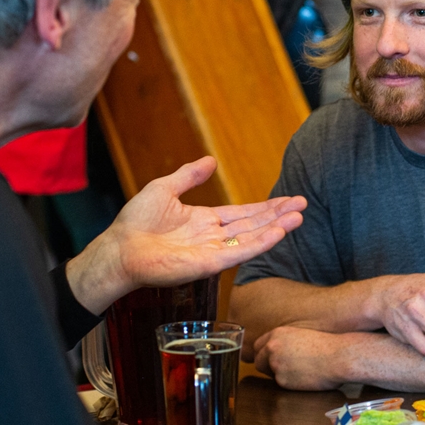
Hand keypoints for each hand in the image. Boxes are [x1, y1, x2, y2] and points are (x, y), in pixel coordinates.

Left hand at [67, 157, 304, 312]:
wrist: (120, 248)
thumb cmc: (136, 222)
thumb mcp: (166, 188)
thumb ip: (190, 176)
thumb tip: (210, 160)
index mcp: (206, 221)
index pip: (244, 214)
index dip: (267, 207)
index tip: (289, 200)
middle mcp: (214, 237)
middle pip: (254, 225)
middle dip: (279, 215)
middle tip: (303, 206)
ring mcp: (213, 251)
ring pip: (252, 239)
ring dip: (276, 228)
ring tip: (298, 217)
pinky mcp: (208, 263)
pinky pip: (239, 252)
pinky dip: (260, 243)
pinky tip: (278, 233)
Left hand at [252, 326, 347, 390]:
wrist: (338, 357)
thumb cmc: (327, 345)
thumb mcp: (301, 334)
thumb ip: (283, 342)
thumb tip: (274, 353)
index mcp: (277, 334)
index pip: (258, 346)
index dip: (264, 354)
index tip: (271, 359)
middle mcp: (272, 348)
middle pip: (258, 361)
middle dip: (267, 366)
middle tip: (283, 369)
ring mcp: (275, 364)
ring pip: (269, 374)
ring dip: (279, 374)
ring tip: (299, 370)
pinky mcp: (282, 380)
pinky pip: (281, 383)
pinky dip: (290, 382)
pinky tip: (304, 377)